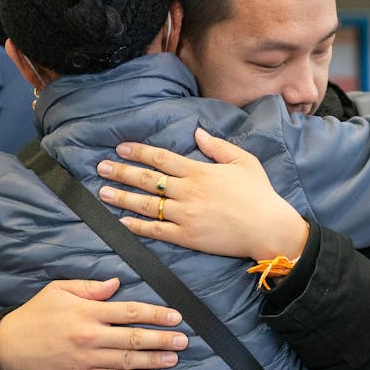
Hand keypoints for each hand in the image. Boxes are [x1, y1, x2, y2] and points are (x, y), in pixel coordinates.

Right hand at [0, 278, 187, 369]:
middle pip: (134, 338)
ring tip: (173, 359)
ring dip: (153, 360)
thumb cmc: (35, 314)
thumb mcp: (59, 290)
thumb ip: (89, 287)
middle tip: (183, 341)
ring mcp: (86, 359)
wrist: (9, 346)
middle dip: (162, 339)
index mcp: (87, 311)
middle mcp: (90, 336)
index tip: (175, 316)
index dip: (156, 314)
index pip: (130, 311)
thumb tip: (116, 283)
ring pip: (127, 360)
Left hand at [98, 128, 308, 261]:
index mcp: (199, 171)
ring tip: (104, 192)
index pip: (161, 158)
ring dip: (123, 197)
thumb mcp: (243, 161)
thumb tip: (197, 132)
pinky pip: (157, 231)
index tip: (121, 148)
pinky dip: (137, 227)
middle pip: (148, 179)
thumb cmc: (259, 194)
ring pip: (147, 205)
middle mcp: (188, 191)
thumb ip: (217, 146)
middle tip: (101, 167)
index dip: (139, 152)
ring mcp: (186, 215)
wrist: (268, 228)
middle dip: (122, 172)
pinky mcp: (187, 237)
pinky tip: (122, 222)